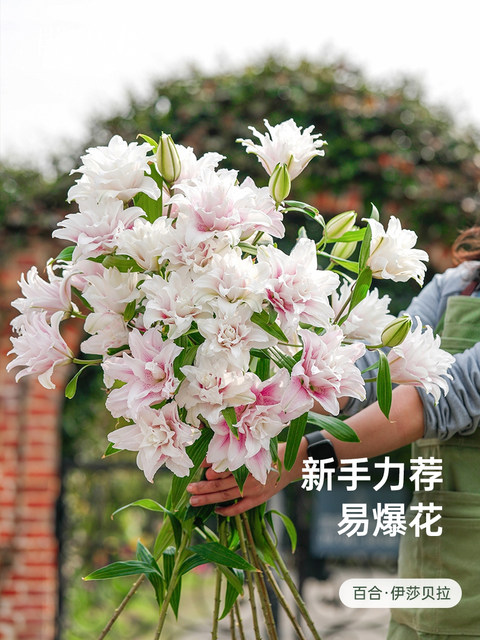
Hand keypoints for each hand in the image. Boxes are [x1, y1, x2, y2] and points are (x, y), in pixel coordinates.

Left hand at [186, 440, 306, 515]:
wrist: (293, 462)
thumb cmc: (271, 451)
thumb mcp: (254, 448)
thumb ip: (234, 454)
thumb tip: (210, 461)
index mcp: (247, 463)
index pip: (223, 469)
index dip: (209, 470)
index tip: (199, 470)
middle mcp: (249, 478)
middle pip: (221, 485)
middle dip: (203, 487)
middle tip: (189, 489)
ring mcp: (254, 491)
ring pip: (226, 496)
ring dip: (208, 499)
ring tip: (194, 500)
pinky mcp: (259, 499)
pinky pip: (240, 508)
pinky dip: (227, 511)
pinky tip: (215, 510)